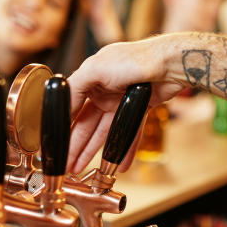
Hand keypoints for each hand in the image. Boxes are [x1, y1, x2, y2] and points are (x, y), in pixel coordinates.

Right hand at [67, 34, 185, 172]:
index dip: (64, 128)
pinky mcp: (140, 111)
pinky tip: (118, 165)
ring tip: (81, 168)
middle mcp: (105, 92)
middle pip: (87, 125)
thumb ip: (75, 87)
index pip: (72, 108)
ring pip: (105, 133)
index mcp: (92, 80)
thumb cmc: (135, 59)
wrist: (169, 64)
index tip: (56, 144)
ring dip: (93, 151)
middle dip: (75, 146)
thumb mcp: (96, 68)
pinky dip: (124, 150)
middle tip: (66, 164)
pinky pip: (130, 134)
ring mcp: (123, 103)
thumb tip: (61, 104)